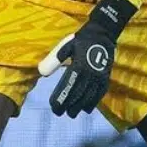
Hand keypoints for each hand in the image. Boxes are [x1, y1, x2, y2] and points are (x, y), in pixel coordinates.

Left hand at [39, 0, 136, 117]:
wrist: (103, 33)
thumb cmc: (81, 39)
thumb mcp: (65, 46)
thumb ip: (53, 60)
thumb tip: (41, 73)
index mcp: (79, 66)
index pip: (68, 87)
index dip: (60, 98)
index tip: (53, 107)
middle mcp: (91, 74)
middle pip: (78, 94)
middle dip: (68, 105)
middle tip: (58, 113)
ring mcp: (100, 77)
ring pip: (89, 96)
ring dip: (80, 106)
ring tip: (71, 114)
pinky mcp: (106, 77)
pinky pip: (100, 93)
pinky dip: (93, 102)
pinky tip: (86, 108)